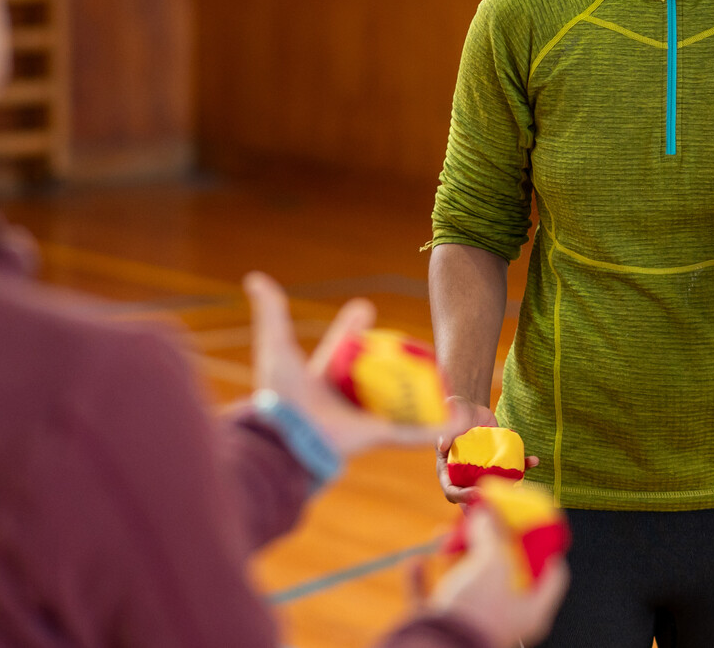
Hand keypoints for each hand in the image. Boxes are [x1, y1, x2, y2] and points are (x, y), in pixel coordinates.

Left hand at [245, 272, 468, 459]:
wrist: (287, 436)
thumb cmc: (280, 394)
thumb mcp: (276, 345)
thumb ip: (271, 312)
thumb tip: (255, 278)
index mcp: (324, 377)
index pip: (344, 346)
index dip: (353, 327)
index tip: (364, 308)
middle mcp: (345, 397)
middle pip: (379, 375)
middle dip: (398, 361)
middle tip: (417, 342)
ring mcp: (365, 417)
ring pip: (402, 402)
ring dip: (426, 392)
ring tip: (445, 375)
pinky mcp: (379, 435)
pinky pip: (414, 431)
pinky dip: (437, 426)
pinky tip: (458, 418)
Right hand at [422, 506, 568, 647]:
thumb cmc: (475, 614)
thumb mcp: (492, 563)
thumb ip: (491, 535)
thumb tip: (486, 516)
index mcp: (531, 609)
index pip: (550, 572)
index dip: (542, 543)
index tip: (531, 521)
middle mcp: (504, 619)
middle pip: (501, 572)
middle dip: (488, 542)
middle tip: (480, 518)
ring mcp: (472, 624)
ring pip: (464, 582)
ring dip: (453, 554)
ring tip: (444, 533)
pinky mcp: (441, 628)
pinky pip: (433, 599)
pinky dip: (424, 578)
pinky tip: (417, 561)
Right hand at [434, 398, 541, 504]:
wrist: (472, 408)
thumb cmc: (454, 412)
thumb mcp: (448, 419)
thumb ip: (445, 432)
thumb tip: (443, 444)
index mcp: (448, 470)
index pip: (452, 491)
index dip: (463, 496)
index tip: (477, 493)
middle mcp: (465, 474)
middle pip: (475, 495)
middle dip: (489, 501)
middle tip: (503, 498)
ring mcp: (483, 470)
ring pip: (496, 484)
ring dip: (510, 488)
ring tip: (522, 489)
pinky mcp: (497, 461)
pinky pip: (509, 468)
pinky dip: (523, 466)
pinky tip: (534, 460)